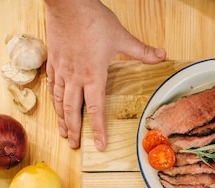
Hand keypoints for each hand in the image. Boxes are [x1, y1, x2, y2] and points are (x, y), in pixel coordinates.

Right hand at [44, 0, 165, 149]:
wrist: (67, 3)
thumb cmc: (93, 19)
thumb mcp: (121, 36)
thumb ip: (142, 51)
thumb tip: (162, 55)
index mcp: (93, 76)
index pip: (96, 110)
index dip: (97, 129)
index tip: (99, 145)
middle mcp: (75, 77)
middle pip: (73, 111)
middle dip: (74, 130)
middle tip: (74, 145)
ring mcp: (62, 70)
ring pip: (59, 101)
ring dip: (61, 119)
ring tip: (63, 132)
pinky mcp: (53, 60)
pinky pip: (52, 85)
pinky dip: (53, 99)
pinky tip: (54, 104)